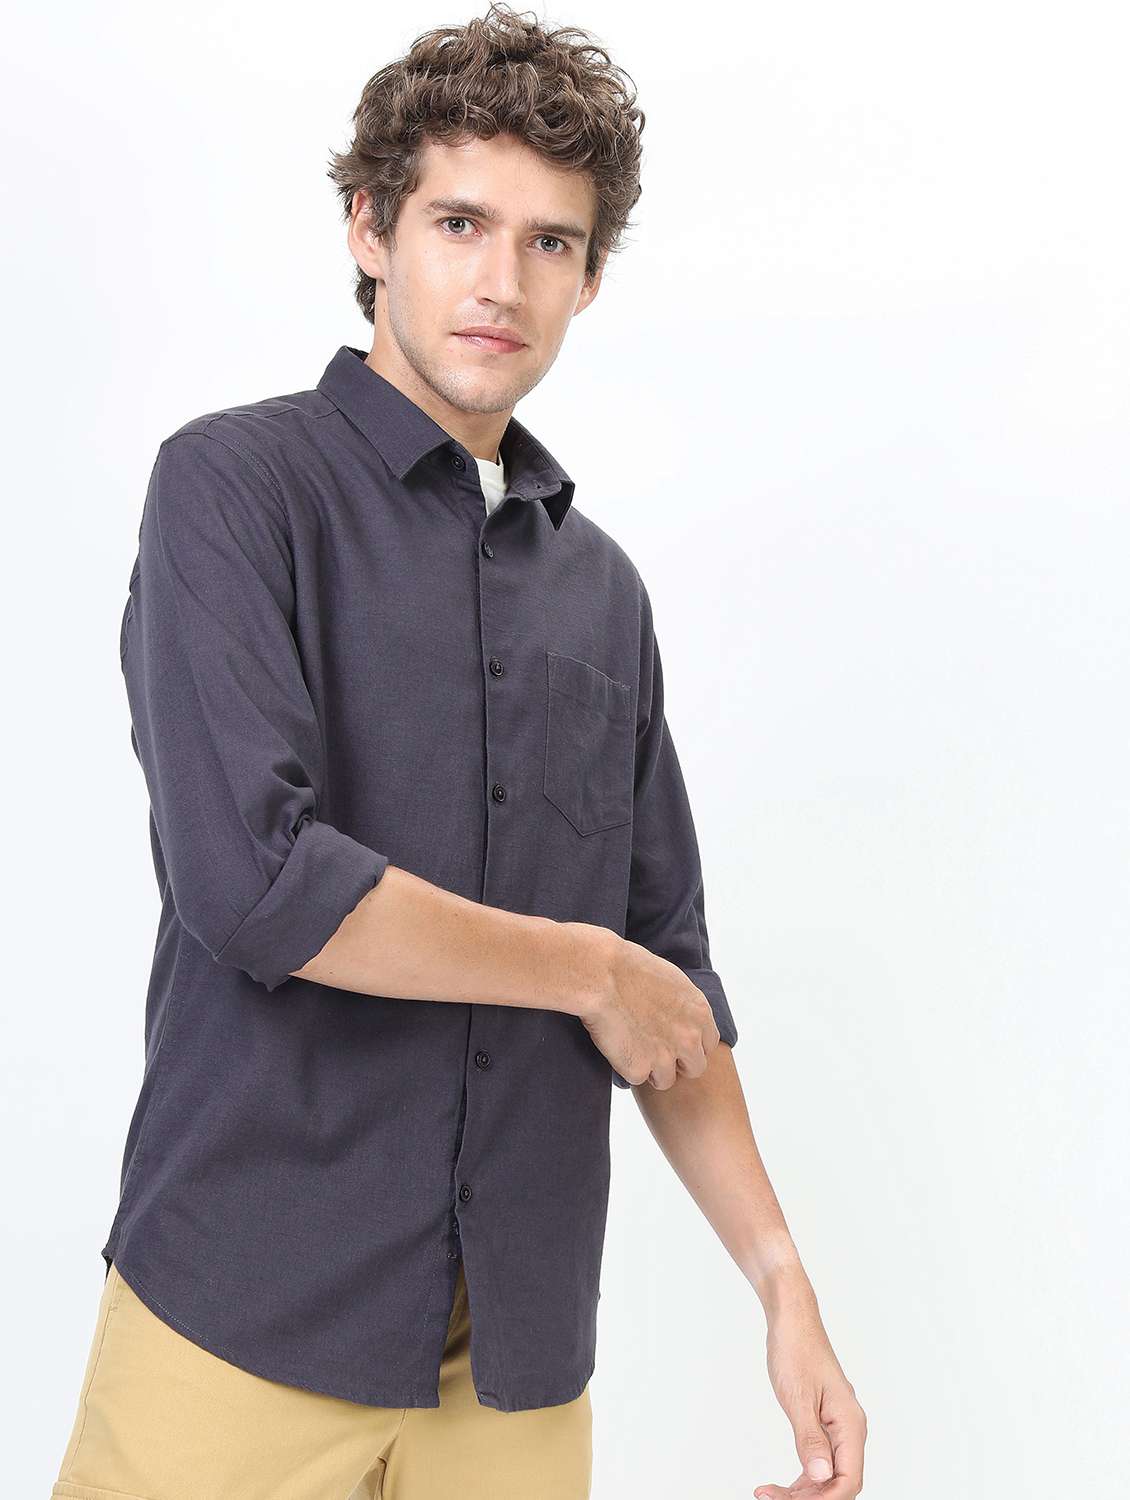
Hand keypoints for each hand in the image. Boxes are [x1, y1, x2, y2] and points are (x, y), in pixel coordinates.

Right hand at [573, 927, 720, 1086]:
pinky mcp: (639, 1068)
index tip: (674, 1040)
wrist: (601, 975)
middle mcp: (688, 1038)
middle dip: (676, 1062)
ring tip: (631, 1047)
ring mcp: (665, 1057)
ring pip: (666, 1080)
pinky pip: (636, 1078)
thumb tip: (682, 1017)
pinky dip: (626, 1066)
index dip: (690, 1044)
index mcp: (700, 1013)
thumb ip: (684, 1006)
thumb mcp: (672, 980)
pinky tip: (616, 1045)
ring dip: (651, 1069)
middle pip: (694, 1067)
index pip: (708, 1045)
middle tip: (654, 1049)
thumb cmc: (630, 968)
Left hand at [753, 1293, 866, 1498]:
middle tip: (772, 1498)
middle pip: (840, 1482)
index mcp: (850, 1423)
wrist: (792, 1320)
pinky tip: (784, 1484)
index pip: (849, 1480)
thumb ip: (810, 1439)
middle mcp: (850, 1428)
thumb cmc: (795, 1350)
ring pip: (830, 1475)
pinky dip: (804, 1476)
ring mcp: (838, 1426)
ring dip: (805, 1491)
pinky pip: (821, 1460)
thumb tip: (823, 1478)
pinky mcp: (825, 1422)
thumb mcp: (798, 1397)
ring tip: (772, 1494)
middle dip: (811, 1498)